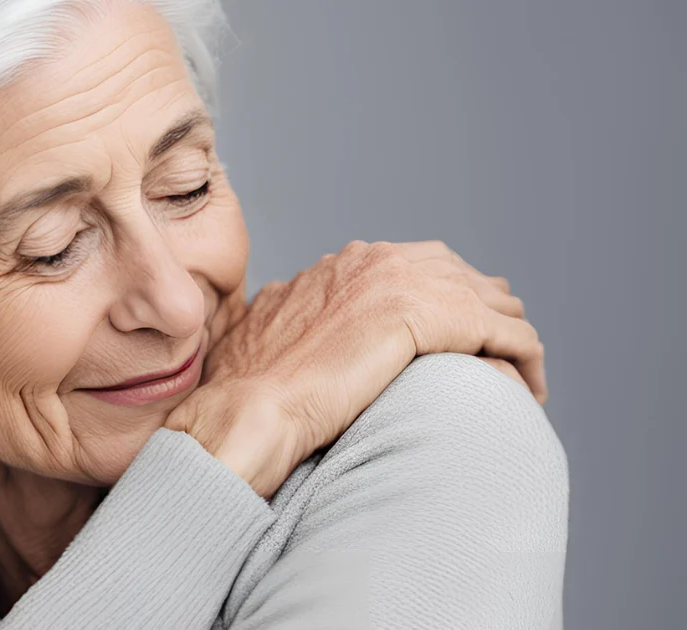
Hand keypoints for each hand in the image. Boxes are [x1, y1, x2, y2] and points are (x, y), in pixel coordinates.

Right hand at [165, 240, 545, 497]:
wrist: (249, 407)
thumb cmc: (249, 390)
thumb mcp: (273, 334)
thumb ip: (301, 318)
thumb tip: (305, 331)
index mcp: (344, 263)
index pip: (421, 267)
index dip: (449, 301)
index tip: (461, 338)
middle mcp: (375, 260)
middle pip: (463, 276)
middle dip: (487, 313)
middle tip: (504, 357)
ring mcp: (401, 282)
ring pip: (491, 301)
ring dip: (511, 338)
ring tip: (521, 379)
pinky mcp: (426, 315)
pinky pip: (505, 333)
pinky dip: (525, 359)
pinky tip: (530, 389)